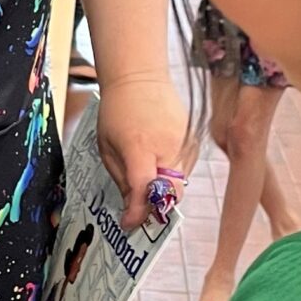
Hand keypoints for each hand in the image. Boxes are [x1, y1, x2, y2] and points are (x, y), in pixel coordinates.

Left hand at [94, 73, 189, 227]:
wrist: (140, 78)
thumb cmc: (118, 110)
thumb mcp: (107, 146)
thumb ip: (121, 179)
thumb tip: (132, 207)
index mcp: (140, 146)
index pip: (145, 189)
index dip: (138, 211)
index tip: (128, 223)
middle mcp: (168, 146)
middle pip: (169, 193)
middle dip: (155, 208)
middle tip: (139, 213)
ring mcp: (185, 143)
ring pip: (180, 184)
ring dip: (163, 192)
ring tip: (146, 185)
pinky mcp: (193, 141)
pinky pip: (185, 170)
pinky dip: (171, 176)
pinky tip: (157, 165)